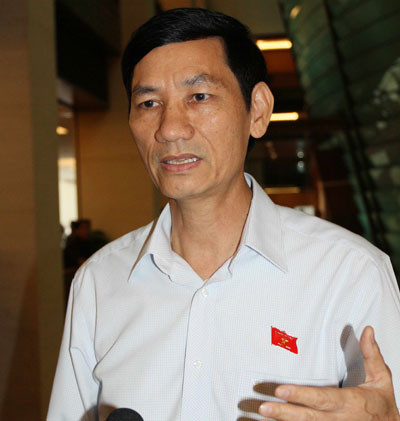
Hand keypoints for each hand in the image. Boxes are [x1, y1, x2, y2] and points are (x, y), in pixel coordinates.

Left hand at [258, 326, 399, 419]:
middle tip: (263, 406)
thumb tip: (368, 330)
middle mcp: (338, 419)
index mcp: (348, 402)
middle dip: (284, 412)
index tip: (281, 390)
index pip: (321, 398)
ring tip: (260, 417)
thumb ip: (371, 355)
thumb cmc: (382, 405)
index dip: (300, 396)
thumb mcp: (381, 379)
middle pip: (307, 416)